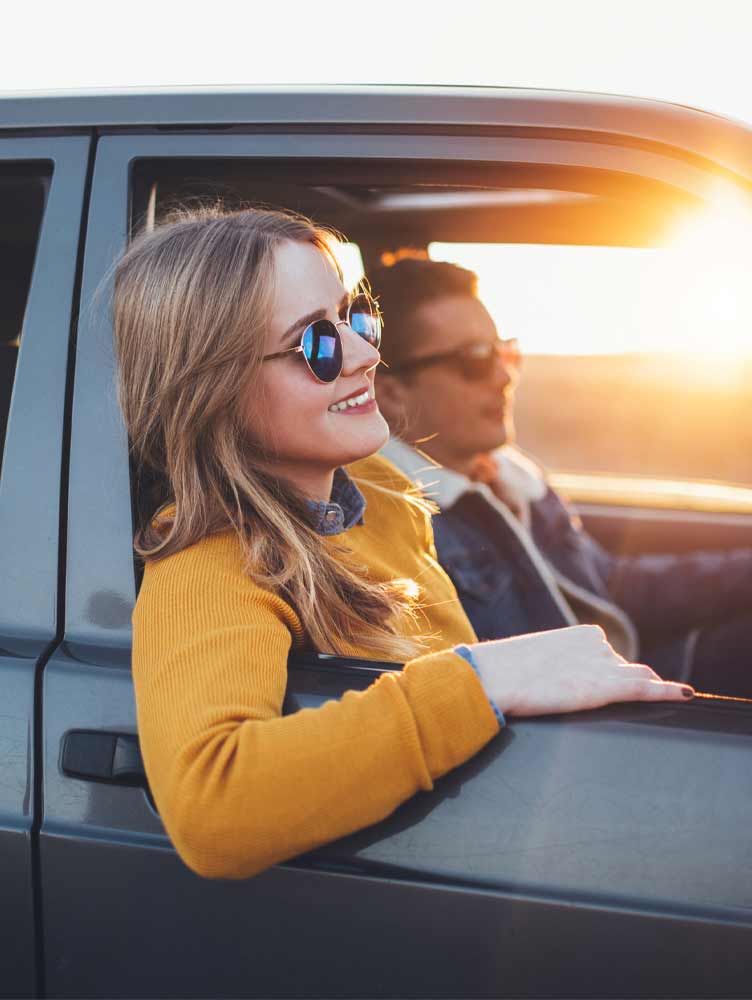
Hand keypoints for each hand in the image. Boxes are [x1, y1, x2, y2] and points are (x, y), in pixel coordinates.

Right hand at [471, 625, 693, 716]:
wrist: (495, 678)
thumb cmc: (503, 672)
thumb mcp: (532, 661)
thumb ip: (552, 665)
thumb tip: (550, 678)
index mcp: (580, 635)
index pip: (608, 656)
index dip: (609, 673)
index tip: (605, 685)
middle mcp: (597, 645)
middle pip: (623, 669)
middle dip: (624, 684)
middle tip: (621, 700)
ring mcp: (603, 665)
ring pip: (637, 680)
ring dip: (646, 690)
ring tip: (663, 697)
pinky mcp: (604, 687)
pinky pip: (644, 690)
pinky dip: (668, 691)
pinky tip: (686, 695)